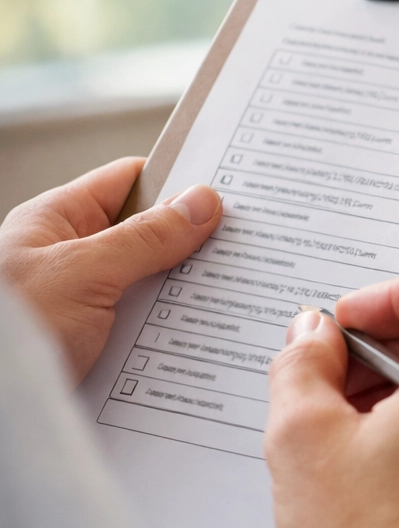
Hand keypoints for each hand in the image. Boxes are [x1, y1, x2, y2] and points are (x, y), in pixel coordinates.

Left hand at [0, 158, 222, 381]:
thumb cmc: (10, 330)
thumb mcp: (82, 273)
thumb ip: (146, 237)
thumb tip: (202, 203)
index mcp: (58, 222)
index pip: (131, 181)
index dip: (179, 181)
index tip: (232, 193)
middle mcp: (71, 258)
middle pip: (149, 236)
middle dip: (194, 244)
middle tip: (246, 250)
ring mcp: (84, 303)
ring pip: (152, 286)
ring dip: (187, 295)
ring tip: (235, 297)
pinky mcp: (94, 345)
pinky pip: (146, 329)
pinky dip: (174, 333)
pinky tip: (205, 339)